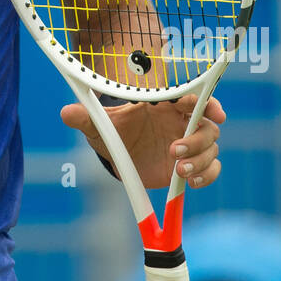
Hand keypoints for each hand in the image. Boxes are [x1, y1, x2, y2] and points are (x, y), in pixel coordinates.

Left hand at [60, 92, 225, 190]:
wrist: (120, 151)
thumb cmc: (115, 131)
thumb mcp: (100, 125)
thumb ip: (86, 118)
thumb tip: (66, 112)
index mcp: (166, 105)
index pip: (194, 98)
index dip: (208, 103)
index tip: (214, 112)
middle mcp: (182, 122)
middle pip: (207, 126)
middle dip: (197, 139)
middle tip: (174, 150)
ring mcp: (190, 143)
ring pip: (211, 148)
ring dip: (200, 160)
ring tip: (178, 170)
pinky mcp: (192, 164)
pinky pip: (211, 169)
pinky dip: (207, 175)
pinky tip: (190, 182)